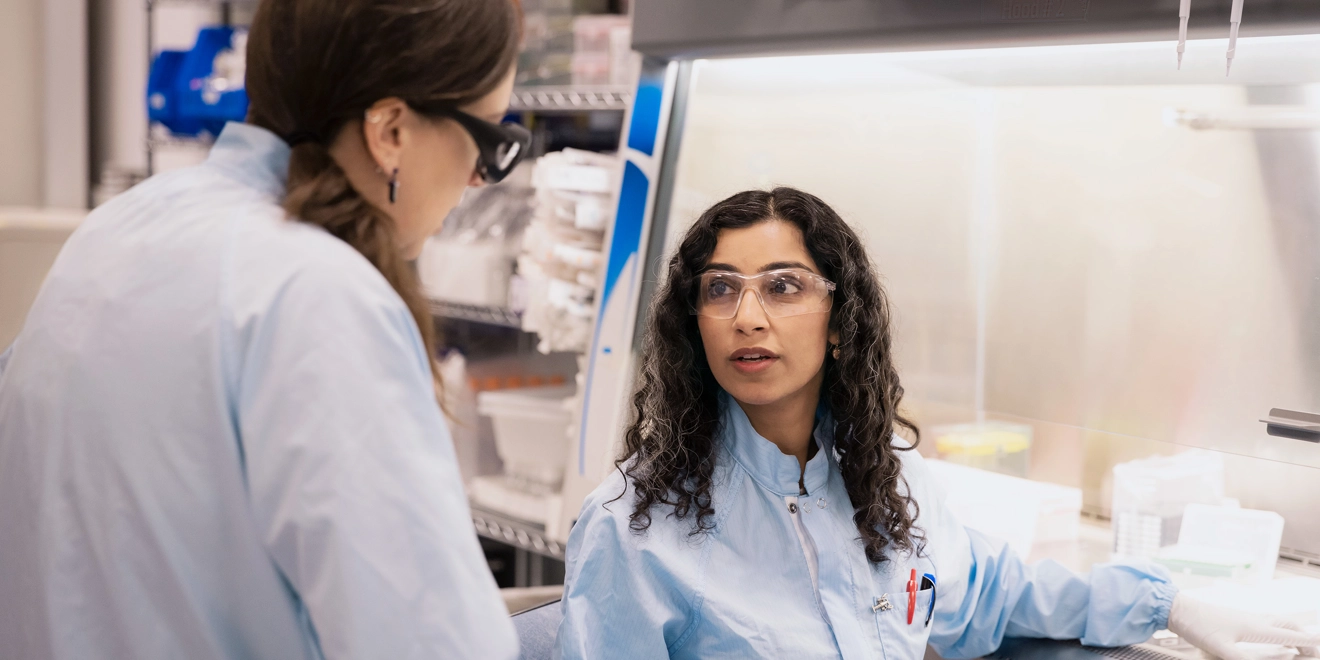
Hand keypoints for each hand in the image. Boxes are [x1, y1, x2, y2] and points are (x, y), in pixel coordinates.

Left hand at [1168, 594, 1319, 659]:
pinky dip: (1277, 626)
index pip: (1289, 636)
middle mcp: (1254, 619)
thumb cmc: (1198, 627)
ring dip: (1291, 630)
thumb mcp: (1221, 649)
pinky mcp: (1237, 616)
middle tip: (1313, 649)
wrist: (1179, 609)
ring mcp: (1246, 616)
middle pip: (1288, 626)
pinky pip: (1266, 620)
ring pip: (1277, 621)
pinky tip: (1271, 632)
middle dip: (1303, 637)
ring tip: (1300, 641)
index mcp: (1255, 627)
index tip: (1319, 647)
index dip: (1307, 643)